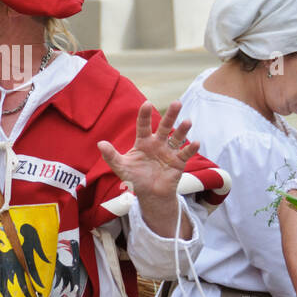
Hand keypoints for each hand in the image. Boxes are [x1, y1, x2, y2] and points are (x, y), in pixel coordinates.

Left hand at [98, 101, 198, 236]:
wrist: (150, 194)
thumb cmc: (135, 178)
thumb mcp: (121, 167)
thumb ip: (111, 156)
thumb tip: (100, 143)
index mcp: (144, 142)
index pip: (144, 126)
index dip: (145, 115)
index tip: (147, 104)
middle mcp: (158, 143)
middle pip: (165, 127)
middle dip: (171, 115)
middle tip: (177, 103)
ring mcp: (169, 151)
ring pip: (177, 137)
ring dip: (182, 130)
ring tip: (187, 122)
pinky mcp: (178, 162)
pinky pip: (185, 154)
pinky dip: (190, 149)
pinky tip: (196, 142)